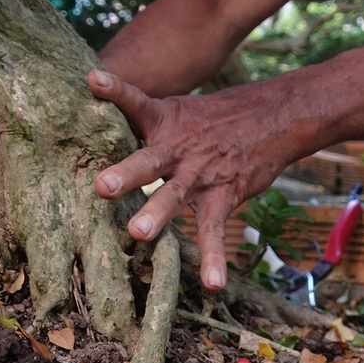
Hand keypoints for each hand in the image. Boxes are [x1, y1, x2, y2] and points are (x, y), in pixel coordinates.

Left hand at [87, 68, 303, 292]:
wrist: (270, 118)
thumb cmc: (210, 118)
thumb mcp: (175, 110)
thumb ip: (139, 122)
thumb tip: (94, 108)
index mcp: (163, 121)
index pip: (135, 101)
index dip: (115, 88)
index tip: (93, 78)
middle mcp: (178, 147)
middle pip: (148, 159)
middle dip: (125, 174)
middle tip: (101, 187)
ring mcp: (200, 173)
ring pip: (175, 195)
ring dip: (158, 214)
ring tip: (139, 233)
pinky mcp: (223, 195)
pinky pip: (214, 230)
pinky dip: (213, 258)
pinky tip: (211, 284)